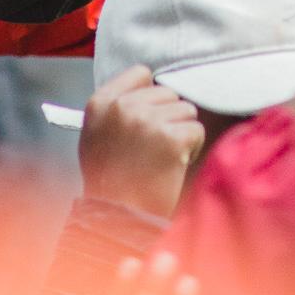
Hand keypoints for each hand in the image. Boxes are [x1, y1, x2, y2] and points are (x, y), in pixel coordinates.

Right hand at [78, 65, 205, 218]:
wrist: (119, 220)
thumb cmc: (110, 182)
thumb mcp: (98, 137)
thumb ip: (117, 109)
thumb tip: (150, 86)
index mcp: (100, 103)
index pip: (141, 74)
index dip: (151, 96)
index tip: (149, 116)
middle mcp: (122, 107)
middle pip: (168, 93)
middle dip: (168, 119)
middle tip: (153, 149)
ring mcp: (147, 121)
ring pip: (186, 110)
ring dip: (181, 134)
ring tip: (161, 159)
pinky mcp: (172, 138)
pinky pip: (196, 130)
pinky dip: (192, 149)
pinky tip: (174, 166)